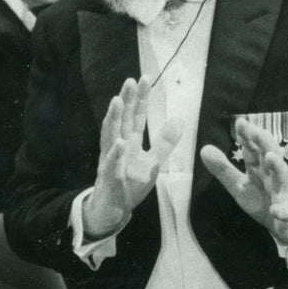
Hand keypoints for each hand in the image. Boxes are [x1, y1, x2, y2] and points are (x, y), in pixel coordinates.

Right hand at [82, 77, 183, 237]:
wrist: (113, 209)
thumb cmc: (130, 184)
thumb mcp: (152, 161)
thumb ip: (164, 143)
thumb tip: (178, 120)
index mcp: (129, 141)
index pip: (135, 116)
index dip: (140, 98)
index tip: (144, 79)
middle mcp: (117, 146)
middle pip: (122, 120)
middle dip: (126, 100)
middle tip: (130, 81)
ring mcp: (110, 160)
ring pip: (111, 135)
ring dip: (113, 119)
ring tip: (117, 101)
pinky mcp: (109, 177)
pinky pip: (111, 164)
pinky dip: (115, 154)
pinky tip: (120, 142)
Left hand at [199, 117, 287, 247]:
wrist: (287, 224)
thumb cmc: (263, 200)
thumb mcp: (239, 186)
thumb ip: (223, 169)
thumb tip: (204, 148)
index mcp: (260, 168)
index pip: (253, 148)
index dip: (247, 136)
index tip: (240, 122)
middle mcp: (273, 175)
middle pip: (270, 155)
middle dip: (264, 142)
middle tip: (256, 130)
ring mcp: (284, 192)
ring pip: (283, 177)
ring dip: (278, 167)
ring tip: (271, 157)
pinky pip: (286, 210)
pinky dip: (282, 210)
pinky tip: (275, 210)